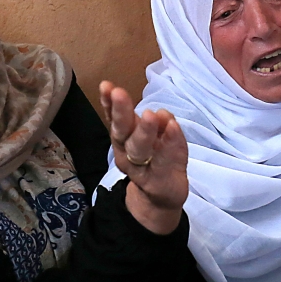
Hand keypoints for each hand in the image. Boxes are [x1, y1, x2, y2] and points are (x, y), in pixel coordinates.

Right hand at [100, 81, 188, 234]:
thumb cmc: (154, 157)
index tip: (106, 85)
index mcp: (123, 139)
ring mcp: (142, 168)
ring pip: (140, 149)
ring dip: (144, 130)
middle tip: (119, 93)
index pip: (114, 119)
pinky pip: (164, 161)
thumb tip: (160, 112)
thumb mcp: (150, 136)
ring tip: (149, 114)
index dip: (109, 103)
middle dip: (121, 112)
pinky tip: (174, 126)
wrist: (161, 196)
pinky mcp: (160, 181)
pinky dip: (170, 143)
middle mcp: (127, 153)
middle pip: (122, 132)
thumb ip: (153, 121)